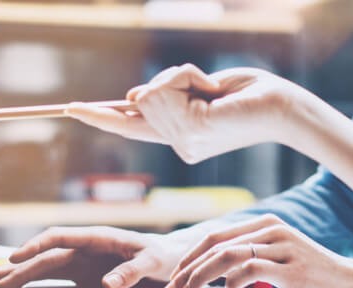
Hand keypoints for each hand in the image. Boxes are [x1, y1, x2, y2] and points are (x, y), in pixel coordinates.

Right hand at [0, 226, 186, 287]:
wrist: (169, 259)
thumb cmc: (161, 256)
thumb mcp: (152, 262)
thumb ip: (131, 271)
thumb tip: (106, 285)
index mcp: (97, 237)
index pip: (59, 237)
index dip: (36, 245)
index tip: (17, 257)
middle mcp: (84, 248)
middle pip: (46, 255)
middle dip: (20, 266)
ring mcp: (82, 262)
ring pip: (45, 267)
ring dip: (21, 274)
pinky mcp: (83, 276)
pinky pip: (56, 280)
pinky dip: (36, 284)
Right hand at [66, 65, 319, 163]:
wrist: (282, 107)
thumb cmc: (249, 94)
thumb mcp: (201, 89)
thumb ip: (167, 94)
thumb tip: (133, 97)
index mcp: (180, 137)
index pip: (130, 127)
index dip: (99, 116)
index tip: (70, 109)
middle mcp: (178, 145)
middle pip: (140, 100)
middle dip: (169, 79)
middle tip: (207, 86)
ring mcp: (182, 142)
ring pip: (148, 94)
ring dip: (180, 76)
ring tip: (212, 89)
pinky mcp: (189, 130)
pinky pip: (164, 89)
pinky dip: (186, 76)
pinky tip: (211, 89)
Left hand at [165, 214, 352, 287]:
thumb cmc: (314, 279)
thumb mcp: (279, 262)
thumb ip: (251, 260)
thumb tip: (219, 275)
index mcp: (267, 225)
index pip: (216, 236)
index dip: (190, 256)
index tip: (174, 278)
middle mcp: (272, 230)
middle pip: (215, 244)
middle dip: (187, 268)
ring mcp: (283, 247)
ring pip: (227, 256)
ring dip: (199, 277)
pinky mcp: (292, 267)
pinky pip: (250, 270)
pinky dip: (232, 284)